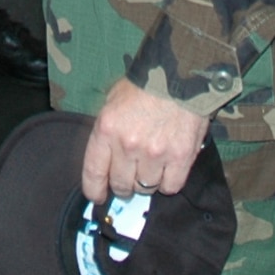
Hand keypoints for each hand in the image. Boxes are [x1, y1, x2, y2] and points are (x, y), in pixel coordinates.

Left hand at [81, 79, 209, 200]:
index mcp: (106, 129)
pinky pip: (171, 186)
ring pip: (146, 187)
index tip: (96, 196)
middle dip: (122, 185)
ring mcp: (155, 153)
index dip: (94, 189)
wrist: (176, 77)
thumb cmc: (142, 88)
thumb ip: (106, 132)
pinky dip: (168, 182)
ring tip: (149, 167)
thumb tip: (102, 160)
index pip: (94, 171)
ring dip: (146, 182)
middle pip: (120, 184)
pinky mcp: (180, 158)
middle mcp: (128, 145)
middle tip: (127, 178)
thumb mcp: (111, 103)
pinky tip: (166, 169)